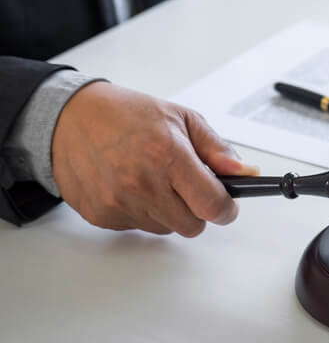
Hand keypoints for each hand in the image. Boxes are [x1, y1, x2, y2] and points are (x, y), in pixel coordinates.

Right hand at [52, 82, 258, 236]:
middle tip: (189, 188)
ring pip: (165, 228)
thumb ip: (216, 148)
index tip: (228, 206)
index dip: (226, 209)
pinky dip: (142, 212)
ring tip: (155, 180)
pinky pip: (137, 227)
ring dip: (169, 211)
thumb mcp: (181, 118)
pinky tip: (132, 186)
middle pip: (191, 225)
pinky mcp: (101, 215)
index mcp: (168, 155)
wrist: (71, 118)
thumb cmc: (127, 115)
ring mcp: (119, 203)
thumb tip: (243, 172)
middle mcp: (143, 183)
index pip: (211, 204)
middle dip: (198, 210)